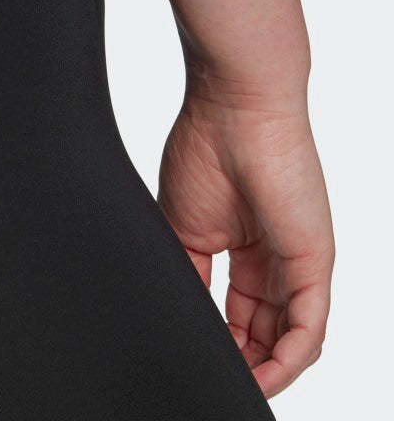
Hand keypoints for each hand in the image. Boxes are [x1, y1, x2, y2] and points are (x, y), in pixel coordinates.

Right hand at [158, 82, 334, 398]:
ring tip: (238, 388)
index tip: (198, 359)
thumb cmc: (204, 152)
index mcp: (243, 248)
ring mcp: (299, 261)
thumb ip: (191, 277)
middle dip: (244, 362)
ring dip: (266, 371)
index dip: (222, 344)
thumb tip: (183, 317)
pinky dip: (287, 362)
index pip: (238, 312)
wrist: (231, 111)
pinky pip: (308, 328)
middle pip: (265, 331)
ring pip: (291, 338)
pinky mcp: (315, 261)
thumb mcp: (183, 228)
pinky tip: (263, 378)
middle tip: (217, 380)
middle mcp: (276, 259)